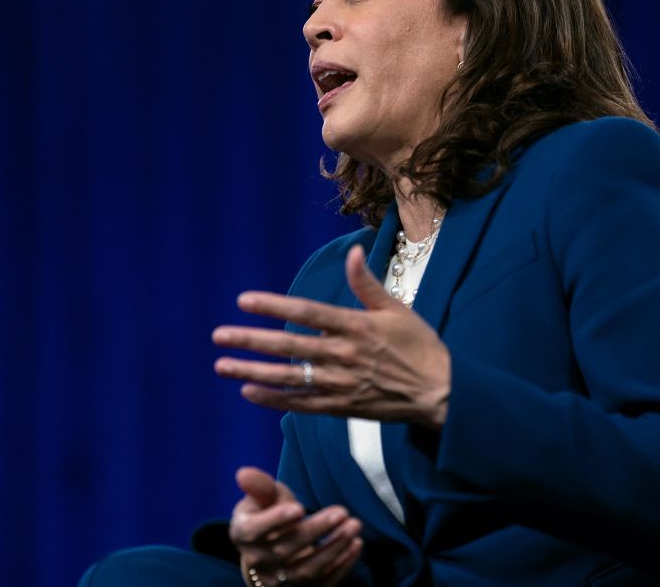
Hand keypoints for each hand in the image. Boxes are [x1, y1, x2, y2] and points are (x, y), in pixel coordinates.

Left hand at [213, 244, 450, 428]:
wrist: (440, 393)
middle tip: (219, 335)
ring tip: (221, 365)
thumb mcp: (397, 309)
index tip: (244, 301)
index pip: (306, 312)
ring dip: (252, 371)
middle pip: (288, 346)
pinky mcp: (342, 407)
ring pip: (288, 378)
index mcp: (356, 327)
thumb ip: (367, 284)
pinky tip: (249, 392)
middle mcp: (343, 355)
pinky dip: (274, 399)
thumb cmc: (420, 346)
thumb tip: (353, 252)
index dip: (273, 305)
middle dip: (250, 340)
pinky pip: (301, 404)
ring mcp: (340, 384)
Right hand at [231, 467, 362, 585]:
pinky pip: (321, 584)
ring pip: (305, 571)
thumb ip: (259, 486)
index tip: (299, 508)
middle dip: (315, 530)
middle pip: (285, 550)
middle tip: (342, 512)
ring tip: (354, 526)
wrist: (268, 548)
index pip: (254, 530)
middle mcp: (257, 561)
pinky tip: (356, 545)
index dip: (275, 520)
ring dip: (333, 549)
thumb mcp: (263, 496)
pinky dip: (341, 567)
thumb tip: (243, 473)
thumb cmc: (268, 513)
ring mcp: (277, 580)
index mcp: (243, 534)